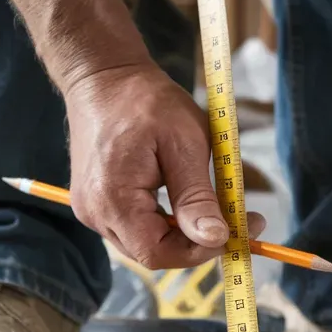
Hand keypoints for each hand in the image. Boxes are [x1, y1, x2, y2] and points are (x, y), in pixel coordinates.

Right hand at [0, 0, 261, 268]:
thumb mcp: (184, 144)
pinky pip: (136, 227)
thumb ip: (197, 196)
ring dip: (183, 234)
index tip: (238, 232)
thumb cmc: (145, 102)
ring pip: (146, 243)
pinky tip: (187, 201)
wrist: (104, 77)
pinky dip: (166, 222)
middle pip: (152, 253)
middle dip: (197, 244)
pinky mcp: (97, 202)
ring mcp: (92, 209)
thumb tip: (217, 239)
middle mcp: (95, 212)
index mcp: (113, 199)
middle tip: (238, 220)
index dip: (200, 252)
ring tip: (215, 206)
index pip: (157, 254)